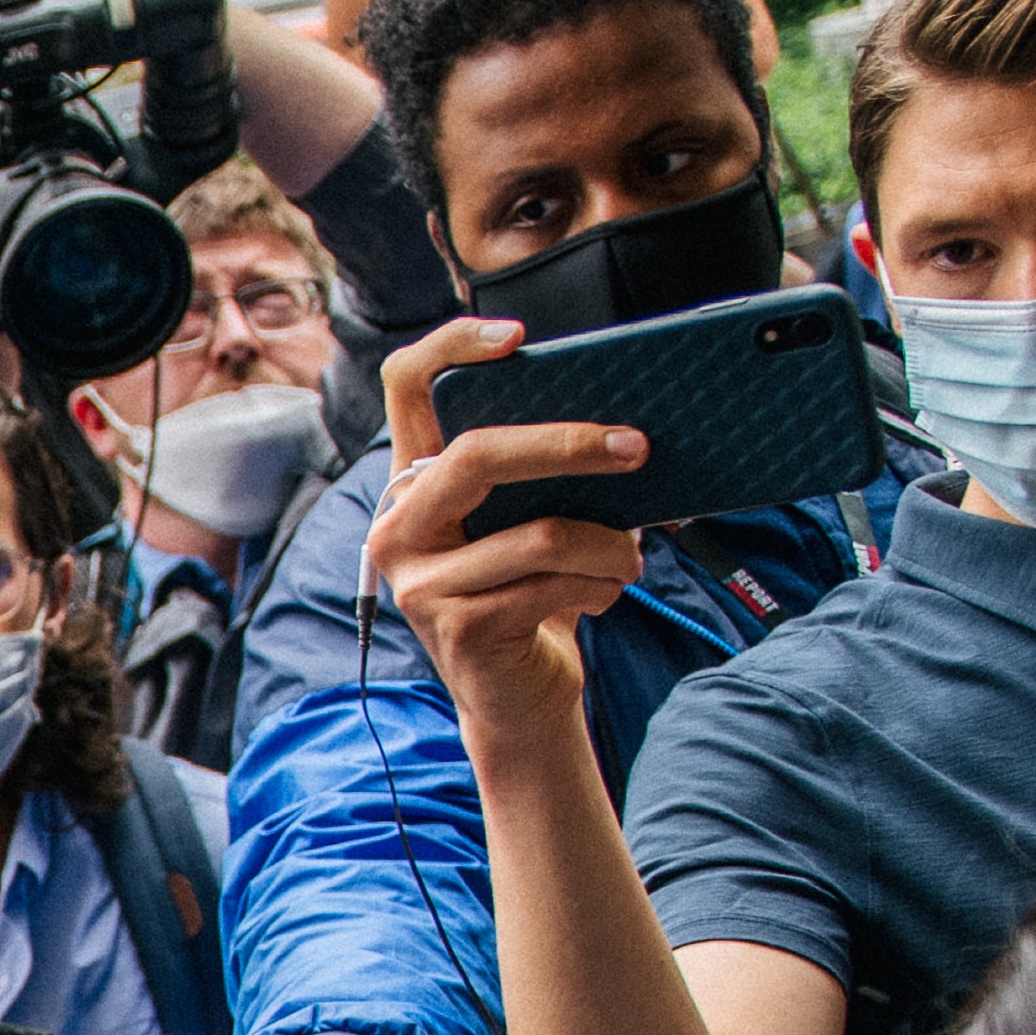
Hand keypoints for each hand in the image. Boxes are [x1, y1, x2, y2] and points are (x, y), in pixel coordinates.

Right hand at [363, 319, 649, 727]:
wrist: (519, 697)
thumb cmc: (534, 593)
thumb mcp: (528, 521)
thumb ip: (541, 475)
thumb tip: (620, 427)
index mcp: (416, 483)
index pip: (407, 386)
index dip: (452, 347)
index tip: (518, 337)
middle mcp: (399, 527)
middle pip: (476, 454)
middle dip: (568, 444)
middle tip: (636, 447)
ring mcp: (419, 582)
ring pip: (538, 533)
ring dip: (610, 544)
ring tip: (629, 558)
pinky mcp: (456, 628)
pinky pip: (551, 585)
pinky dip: (599, 586)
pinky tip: (604, 595)